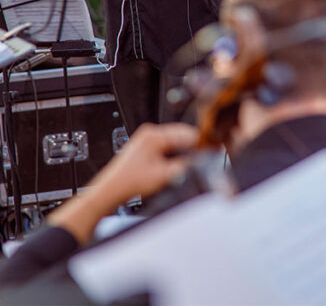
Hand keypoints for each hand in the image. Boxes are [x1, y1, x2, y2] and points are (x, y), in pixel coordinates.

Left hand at [48, 122, 199, 243]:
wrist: (111, 191)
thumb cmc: (129, 182)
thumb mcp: (164, 175)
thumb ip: (185, 167)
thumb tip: (201, 162)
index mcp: (154, 134)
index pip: (186, 134)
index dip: (202, 142)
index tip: (214, 148)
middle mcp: (150, 133)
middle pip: (181, 136)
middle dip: (194, 146)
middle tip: (207, 155)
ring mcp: (147, 140)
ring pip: (175, 141)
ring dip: (185, 150)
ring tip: (194, 161)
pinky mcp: (146, 149)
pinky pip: (167, 147)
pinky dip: (176, 154)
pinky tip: (179, 163)